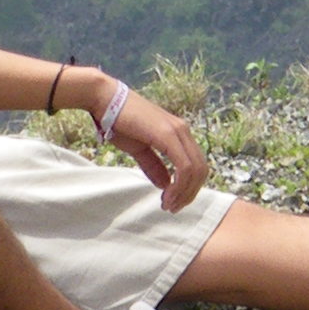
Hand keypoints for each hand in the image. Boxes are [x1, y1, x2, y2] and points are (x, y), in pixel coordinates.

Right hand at [99, 85, 208, 211]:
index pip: (197, 165)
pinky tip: (167, 194)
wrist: (106, 101)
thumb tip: (165, 185)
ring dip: (184, 192)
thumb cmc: (120, 122)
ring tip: (169, 205)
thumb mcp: (140, 149)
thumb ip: (154, 166)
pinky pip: (184, 165)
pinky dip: (179, 184)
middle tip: (173, 208)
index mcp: (179, 133)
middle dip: (190, 194)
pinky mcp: (168, 134)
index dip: (190, 188)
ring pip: (195, 170)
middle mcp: (184, 131)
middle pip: (201, 170)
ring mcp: (178, 131)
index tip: (174, 203)